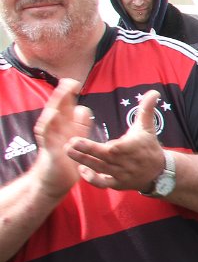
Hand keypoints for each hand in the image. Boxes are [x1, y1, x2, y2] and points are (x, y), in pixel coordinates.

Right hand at [30, 78, 92, 198]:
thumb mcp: (75, 138)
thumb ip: (79, 124)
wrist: (56, 179)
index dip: (69, 95)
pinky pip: (48, 135)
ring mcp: (51, 138)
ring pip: (51, 117)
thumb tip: (84, 108)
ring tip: (63, 92)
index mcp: (64, 126)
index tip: (75, 82)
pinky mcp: (50, 148)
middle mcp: (56, 129)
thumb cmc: (67, 158)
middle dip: (63, 94)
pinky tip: (54, 115)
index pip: (66, 106)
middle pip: (58, 108)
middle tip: (70, 81)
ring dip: (57, 104)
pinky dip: (50, 124)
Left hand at [65, 90, 166, 191]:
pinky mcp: (118, 183)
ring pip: (100, 168)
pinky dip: (92, 179)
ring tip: (68, 151)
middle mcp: (128, 162)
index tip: (95, 139)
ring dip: (84, 160)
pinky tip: (81, 170)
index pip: (119, 148)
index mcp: (135, 147)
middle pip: (105, 157)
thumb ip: (146, 109)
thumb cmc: (148, 146)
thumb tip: (153, 91)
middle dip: (87, 150)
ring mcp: (122, 174)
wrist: (159, 172)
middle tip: (70, 143)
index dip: (106, 146)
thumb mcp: (147, 127)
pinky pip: (103, 183)